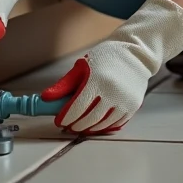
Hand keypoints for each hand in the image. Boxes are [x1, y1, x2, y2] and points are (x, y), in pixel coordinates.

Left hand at [40, 0, 182, 133]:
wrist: (136, 54)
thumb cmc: (106, 58)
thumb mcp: (82, 67)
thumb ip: (64, 85)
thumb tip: (46, 98)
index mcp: (97, 80)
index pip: (77, 107)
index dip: (66, 117)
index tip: (59, 121)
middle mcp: (112, 92)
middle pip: (89, 119)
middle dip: (75, 125)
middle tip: (68, 126)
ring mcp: (124, 101)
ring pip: (102, 124)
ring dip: (88, 128)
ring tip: (79, 127)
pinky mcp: (132, 107)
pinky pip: (115, 124)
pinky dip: (103, 127)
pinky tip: (95, 124)